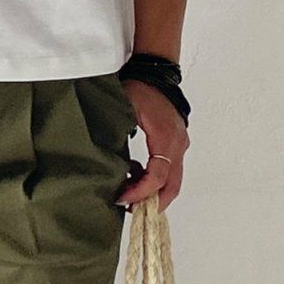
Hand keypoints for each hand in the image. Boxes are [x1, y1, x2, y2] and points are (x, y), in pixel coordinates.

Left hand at [115, 79, 187, 211]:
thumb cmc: (141, 88)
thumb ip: (116, 134)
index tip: (121, 198)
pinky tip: (134, 175)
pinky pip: (170, 169)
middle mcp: (177, 145)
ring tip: (130, 195)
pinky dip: (155, 179)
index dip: (140, 192)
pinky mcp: (177, 143)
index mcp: (165, 138)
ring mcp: (180, 145)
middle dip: (152, 203)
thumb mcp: (124, 109)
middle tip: (131, 210)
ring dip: (154, 192)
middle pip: (171, 186)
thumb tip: (103, 160)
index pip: (158, 176)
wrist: (157, 73)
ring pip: (173, 180)